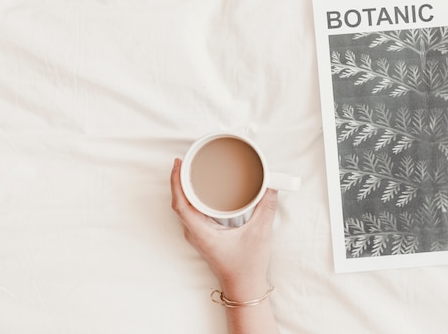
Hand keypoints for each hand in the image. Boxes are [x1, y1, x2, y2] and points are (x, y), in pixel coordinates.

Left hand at [170, 158, 278, 300]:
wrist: (244, 288)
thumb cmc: (247, 267)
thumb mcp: (259, 234)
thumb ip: (266, 208)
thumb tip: (270, 186)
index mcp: (201, 232)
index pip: (181, 203)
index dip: (177, 182)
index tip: (179, 164)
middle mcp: (196, 233)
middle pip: (181, 201)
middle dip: (181, 178)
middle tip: (189, 159)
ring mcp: (199, 234)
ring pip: (186, 206)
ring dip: (187, 187)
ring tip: (193, 168)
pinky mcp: (206, 234)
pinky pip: (194, 211)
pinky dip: (196, 196)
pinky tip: (204, 188)